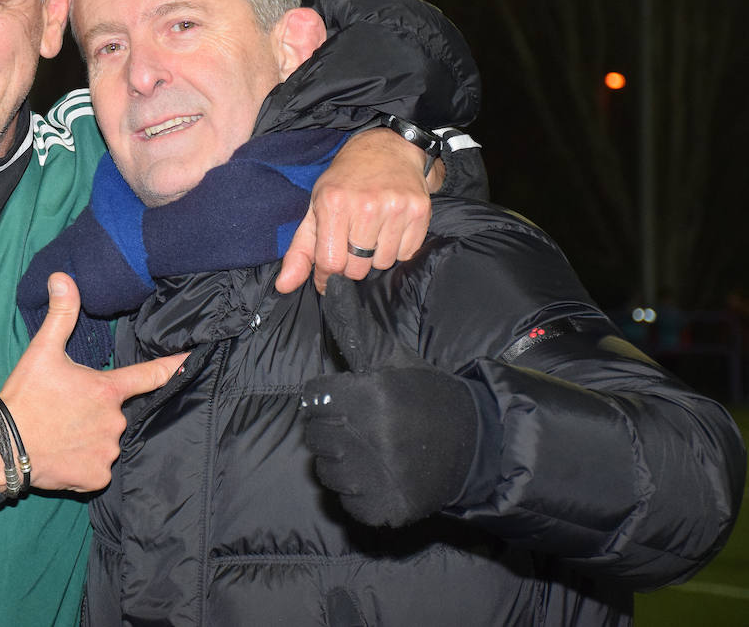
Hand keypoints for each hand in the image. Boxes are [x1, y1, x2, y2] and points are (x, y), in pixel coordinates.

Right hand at [0, 273, 186, 492]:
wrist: (2, 445)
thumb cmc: (25, 396)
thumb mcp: (42, 351)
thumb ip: (61, 314)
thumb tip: (63, 277)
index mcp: (107, 389)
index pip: (150, 374)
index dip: (174, 365)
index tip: (193, 359)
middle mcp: (116, 421)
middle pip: (115, 413)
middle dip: (97, 411)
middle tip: (65, 410)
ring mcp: (107, 451)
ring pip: (106, 441)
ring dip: (90, 437)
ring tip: (61, 433)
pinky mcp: (96, 477)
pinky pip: (97, 468)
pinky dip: (83, 463)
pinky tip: (63, 455)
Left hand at [277, 127, 433, 293]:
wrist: (388, 149)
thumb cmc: (346, 181)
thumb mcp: (316, 208)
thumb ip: (300, 250)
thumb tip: (284, 286)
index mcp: (334, 203)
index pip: (331, 263)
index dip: (327, 275)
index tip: (328, 272)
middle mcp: (366, 205)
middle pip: (357, 268)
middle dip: (351, 263)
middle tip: (352, 241)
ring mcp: (395, 207)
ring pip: (383, 263)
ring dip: (375, 256)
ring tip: (372, 231)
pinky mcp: (419, 210)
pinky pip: (406, 253)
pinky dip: (397, 248)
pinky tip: (390, 227)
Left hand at [300, 276, 477, 526]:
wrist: (476, 445)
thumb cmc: (424, 394)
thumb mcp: (391, 357)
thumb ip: (353, 325)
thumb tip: (331, 282)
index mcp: (370, 395)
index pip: (313, 397)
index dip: (332, 395)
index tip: (357, 398)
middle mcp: (371, 436)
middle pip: (315, 434)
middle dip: (335, 428)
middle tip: (369, 425)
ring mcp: (378, 477)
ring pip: (326, 470)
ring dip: (344, 461)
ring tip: (378, 449)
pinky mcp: (384, 508)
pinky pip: (347, 501)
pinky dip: (361, 492)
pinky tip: (384, 475)